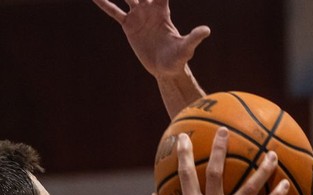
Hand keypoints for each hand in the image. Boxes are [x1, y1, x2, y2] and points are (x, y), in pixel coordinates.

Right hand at [92, 0, 208, 78]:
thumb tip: (207, 30)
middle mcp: (149, 8)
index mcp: (162, 9)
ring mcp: (138, 15)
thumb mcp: (186, 48)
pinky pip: (114, 12)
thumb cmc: (178, 58)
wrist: (165, 69)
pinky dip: (105, 4)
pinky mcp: (128, 26)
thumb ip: (194, 37)